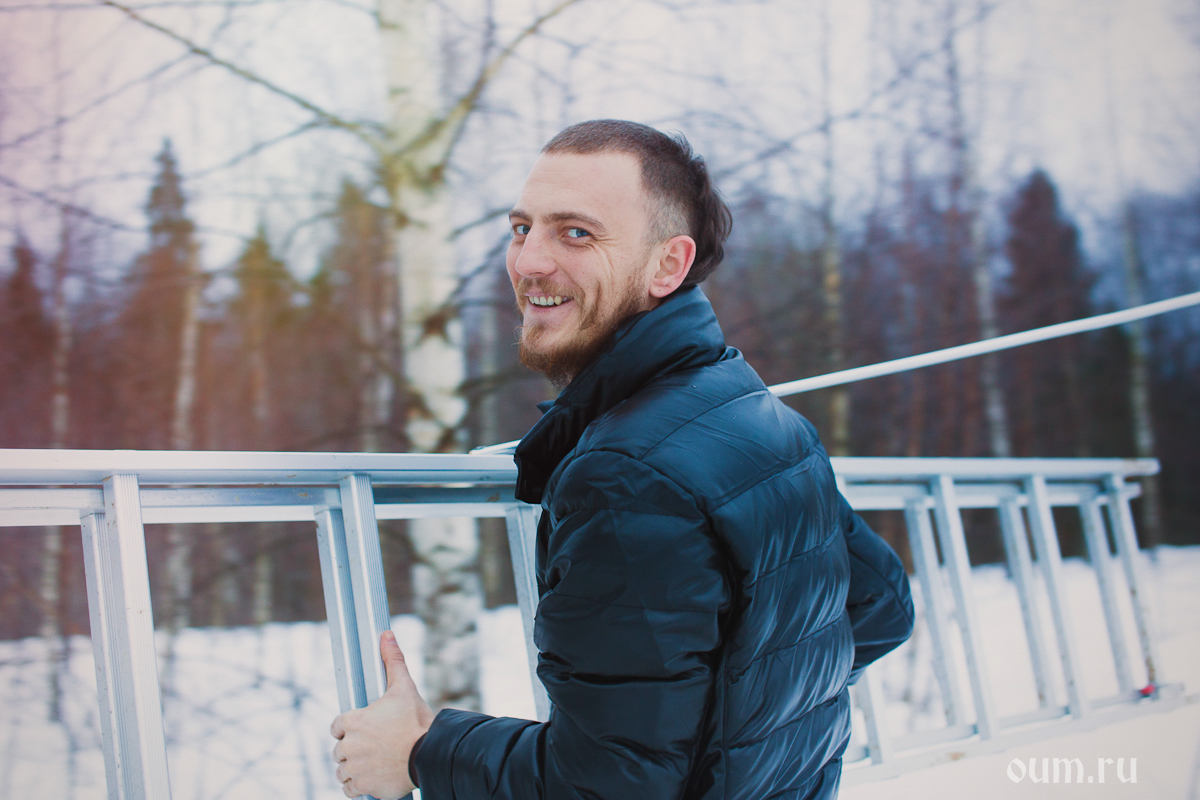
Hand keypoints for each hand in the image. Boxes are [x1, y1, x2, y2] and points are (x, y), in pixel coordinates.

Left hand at [331, 631, 433, 798]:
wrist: (430, 753)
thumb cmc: (416, 720)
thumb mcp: (404, 687)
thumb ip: (392, 661)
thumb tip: (386, 635)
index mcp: (353, 722)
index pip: (337, 726)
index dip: (348, 727)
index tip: (363, 729)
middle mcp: (349, 746)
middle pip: (339, 750)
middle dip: (352, 748)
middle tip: (373, 746)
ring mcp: (355, 768)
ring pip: (342, 770)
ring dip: (352, 768)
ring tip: (371, 763)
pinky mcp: (364, 786)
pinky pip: (349, 788)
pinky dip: (356, 785)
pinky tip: (369, 778)